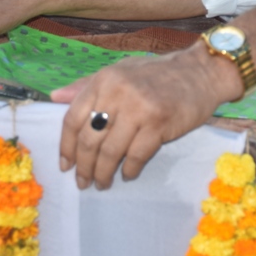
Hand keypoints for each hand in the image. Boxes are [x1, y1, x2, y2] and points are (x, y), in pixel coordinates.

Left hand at [51, 46, 244, 189]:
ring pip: (110, 151)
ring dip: (103, 173)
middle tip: (83, 182)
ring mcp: (139, 108)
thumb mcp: (121, 71)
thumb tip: (54, 98)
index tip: (65, 165)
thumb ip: (87, 85)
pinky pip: (137, 155)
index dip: (66, 146)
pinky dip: (130, 169)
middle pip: (88, 139)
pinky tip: (128, 174)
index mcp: (104, 79)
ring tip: (102, 184)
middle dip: (83, 167)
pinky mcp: (159, 122)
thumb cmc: (159, 74)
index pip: (72, 118)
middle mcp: (118, 92)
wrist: (202, 72)